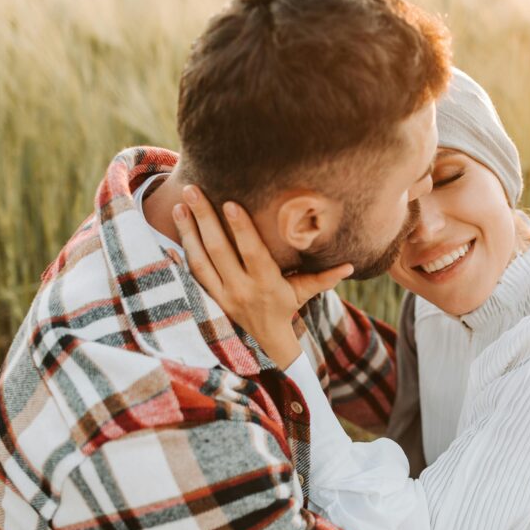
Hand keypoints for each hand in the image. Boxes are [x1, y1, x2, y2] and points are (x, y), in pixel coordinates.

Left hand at [172, 185, 352, 368]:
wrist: (265, 339)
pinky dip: (184, 247)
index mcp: (267, 284)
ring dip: (188, 231)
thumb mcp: (306, 292)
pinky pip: (193, 270)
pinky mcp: (209, 295)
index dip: (241, 228)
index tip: (230, 204)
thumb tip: (351, 266)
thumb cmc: (287, 307)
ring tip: (180, 204)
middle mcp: (241, 289)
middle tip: (193, 190)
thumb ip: (325, 278)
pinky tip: (177, 225)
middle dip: (204, 219)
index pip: (252, 253)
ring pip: (200, 259)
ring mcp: (222, 293)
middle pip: (219, 250)